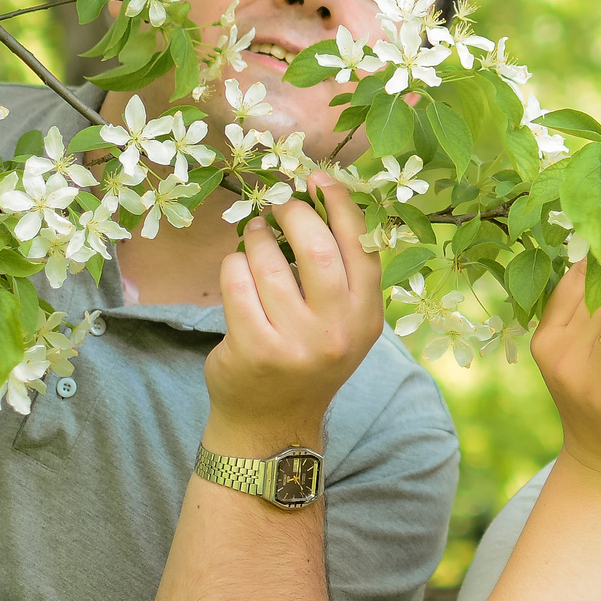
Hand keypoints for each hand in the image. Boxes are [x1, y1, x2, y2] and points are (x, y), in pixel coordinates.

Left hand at [206, 175, 381, 446]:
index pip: (361, 246)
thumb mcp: (342, 322)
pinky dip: (233, 265)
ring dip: (257, 238)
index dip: (340, 204)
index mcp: (367, 317)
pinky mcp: (255, 349)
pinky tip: (237, 269)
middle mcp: (338, 331)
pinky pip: (237, 283)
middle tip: (278, 202)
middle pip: (316, 248)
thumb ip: (341, 273)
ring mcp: (296, 343)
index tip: (316, 178)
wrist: (273, 422)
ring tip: (256, 234)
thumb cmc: (307, 357)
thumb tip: (317, 197)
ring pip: (270, 262)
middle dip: (292, 212)